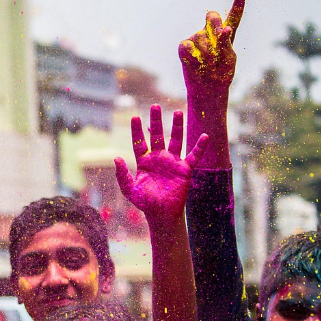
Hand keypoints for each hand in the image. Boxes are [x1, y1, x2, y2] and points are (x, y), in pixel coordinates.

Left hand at [114, 105, 207, 221]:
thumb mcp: (130, 189)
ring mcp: (172, 162)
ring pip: (175, 140)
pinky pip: (193, 155)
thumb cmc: (144, 203)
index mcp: (144, 162)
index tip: (134, 117)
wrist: (161, 214)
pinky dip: (199, 147)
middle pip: (157, 135)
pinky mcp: (185, 169)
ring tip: (177, 112)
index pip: (140, 142)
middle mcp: (159, 158)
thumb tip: (116, 158)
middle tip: (155, 106)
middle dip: (156, 121)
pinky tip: (204, 136)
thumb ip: (122, 175)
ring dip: (176, 127)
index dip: (137, 130)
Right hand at [179, 0, 243, 96]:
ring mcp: (196, 39)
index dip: (237, 7)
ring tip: (208, 63)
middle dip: (215, 23)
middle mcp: (210, 34)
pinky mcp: (184, 47)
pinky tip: (196, 61)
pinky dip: (192, 54)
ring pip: (199, 36)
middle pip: (212, 18)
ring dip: (206, 51)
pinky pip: (186, 45)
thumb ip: (226, 42)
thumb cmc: (220, 74)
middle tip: (220, 33)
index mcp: (226, 36)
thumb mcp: (228, 59)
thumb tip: (222, 29)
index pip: (232, 18)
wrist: (207, 89)